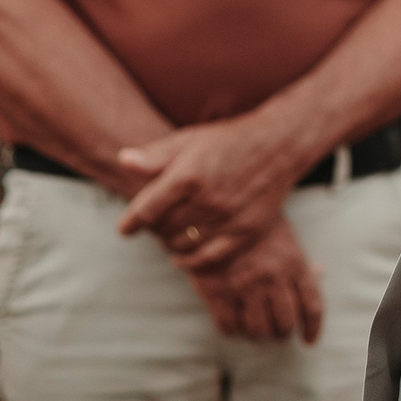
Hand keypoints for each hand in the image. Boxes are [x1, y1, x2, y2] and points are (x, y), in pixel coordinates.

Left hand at [116, 114, 307, 268]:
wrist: (278, 146)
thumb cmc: (227, 141)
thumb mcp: (188, 140)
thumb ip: (154, 155)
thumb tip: (122, 160)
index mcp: (189, 175)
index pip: (147, 209)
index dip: (131, 222)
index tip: (125, 229)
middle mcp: (208, 199)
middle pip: (163, 229)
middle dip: (154, 228)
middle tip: (156, 223)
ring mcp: (228, 218)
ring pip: (183, 245)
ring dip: (170, 243)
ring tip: (171, 233)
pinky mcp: (245, 232)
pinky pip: (208, 258)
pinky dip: (190, 261)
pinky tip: (182, 256)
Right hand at [186, 218, 322, 343]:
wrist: (215, 213)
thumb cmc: (256, 226)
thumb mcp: (285, 236)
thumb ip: (300, 259)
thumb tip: (320, 273)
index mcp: (294, 263)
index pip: (312, 306)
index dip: (313, 329)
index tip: (308, 341)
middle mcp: (272, 276)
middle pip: (286, 323)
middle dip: (281, 332)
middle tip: (275, 331)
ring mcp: (244, 285)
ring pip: (258, 330)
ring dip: (258, 334)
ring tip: (255, 328)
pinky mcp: (217, 291)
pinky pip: (228, 326)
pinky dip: (232, 330)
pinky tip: (233, 323)